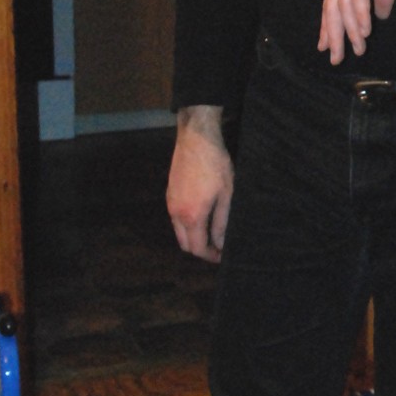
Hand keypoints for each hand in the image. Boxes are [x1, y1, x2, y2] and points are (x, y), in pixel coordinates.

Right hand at [167, 105, 233, 261]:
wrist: (197, 139)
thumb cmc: (215, 165)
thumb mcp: (226, 195)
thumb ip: (221, 223)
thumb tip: (220, 244)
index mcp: (191, 216)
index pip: (196, 247)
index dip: (210, 256)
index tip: (222, 256)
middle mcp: (175, 213)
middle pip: (184, 243)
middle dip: (199, 249)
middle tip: (217, 247)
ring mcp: (170, 202)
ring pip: (178, 231)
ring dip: (192, 236)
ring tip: (211, 232)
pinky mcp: (169, 193)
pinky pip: (175, 218)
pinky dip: (186, 224)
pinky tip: (201, 216)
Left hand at [318, 0, 395, 64]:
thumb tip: (381, 14)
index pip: (333, 0)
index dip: (329, 24)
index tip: (326, 45)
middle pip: (333, 6)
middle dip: (334, 34)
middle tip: (336, 58)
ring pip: (343, 4)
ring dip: (350, 30)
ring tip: (356, 50)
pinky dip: (359, 14)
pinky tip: (364, 30)